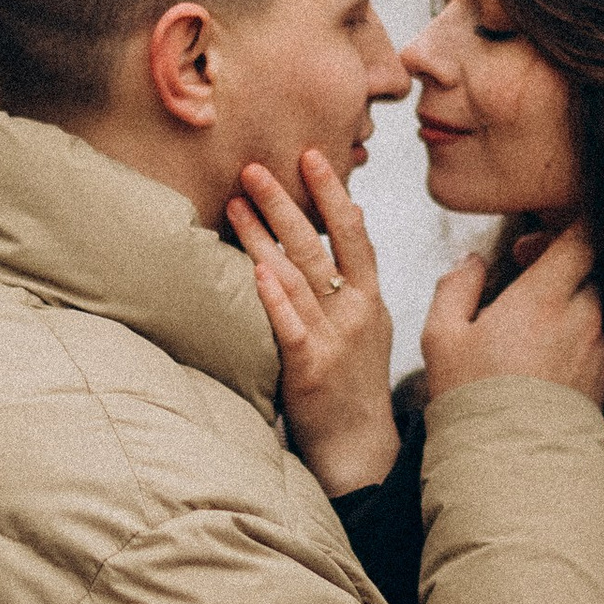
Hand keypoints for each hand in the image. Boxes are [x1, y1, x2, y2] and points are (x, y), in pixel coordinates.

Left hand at [227, 151, 400, 496]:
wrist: (359, 449)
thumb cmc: (354, 385)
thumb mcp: (368, 326)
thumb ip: (354, 280)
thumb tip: (346, 221)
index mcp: (369, 297)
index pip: (353, 232)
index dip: (333, 192)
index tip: (311, 154)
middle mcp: (356, 311)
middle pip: (319, 244)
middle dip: (286, 202)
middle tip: (253, 167)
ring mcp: (334, 339)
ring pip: (297, 276)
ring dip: (263, 236)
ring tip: (234, 203)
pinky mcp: (310, 369)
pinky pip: (291, 326)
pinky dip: (274, 297)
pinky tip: (255, 270)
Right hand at [421, 222, 603, 407]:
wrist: (511, 463)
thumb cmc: (472, 398)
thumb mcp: (441, 337)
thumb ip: (456, 286)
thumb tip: (470, 261)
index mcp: (544, 296)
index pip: (581, 237)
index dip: (560, 231)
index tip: (529, 248)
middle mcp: (581, 317)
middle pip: (585, 273)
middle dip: (558, 274)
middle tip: (522, 291)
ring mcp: (597, 350)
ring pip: (590, 311)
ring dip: (566, 313)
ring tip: (527, 338)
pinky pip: (594, 345)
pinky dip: (574, 345)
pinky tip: (541, 368)